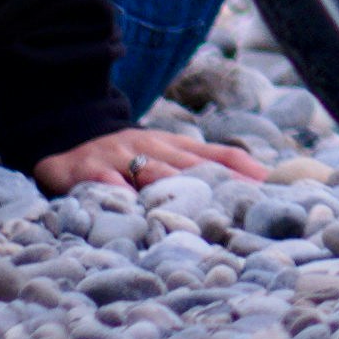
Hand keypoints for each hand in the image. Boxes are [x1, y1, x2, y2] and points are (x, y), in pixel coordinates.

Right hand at [33, 122, 270, 196]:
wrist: (68, 129)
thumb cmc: (130, 153)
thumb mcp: (170, 154)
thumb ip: (209, 165)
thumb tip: (262, 180)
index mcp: (174, 147)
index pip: (217, 157)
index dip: (242, 173)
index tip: (270, 190)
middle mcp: (149, 149)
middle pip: (186, 168)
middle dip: (210, 186)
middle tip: (235, 209)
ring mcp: (115, 158)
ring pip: (146, 171)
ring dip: (166, 186)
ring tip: (186, 208)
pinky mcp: (81, 170)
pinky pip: (98, 181)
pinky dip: (112, 190)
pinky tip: (123, 202)